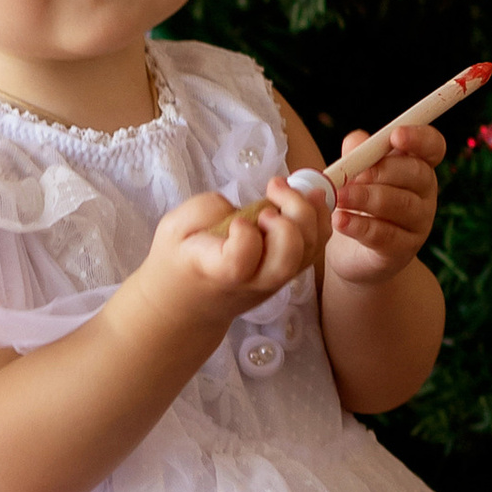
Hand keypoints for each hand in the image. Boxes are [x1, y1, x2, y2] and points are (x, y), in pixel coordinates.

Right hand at [143, 177, 329, 321]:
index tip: (237, 220)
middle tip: (271, 192)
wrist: (190, 302)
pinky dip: (319, 219)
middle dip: (289, 219)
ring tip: (288, 188)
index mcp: (217, 271)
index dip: (246, 238)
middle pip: (286, 260)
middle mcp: (252, 281)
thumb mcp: (173, 229)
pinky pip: (314, 248)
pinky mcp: (287, 272)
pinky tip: (308, 197)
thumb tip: (240, 204)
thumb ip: (203, 210)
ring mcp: (274, 280)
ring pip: (308, 253)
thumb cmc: (180, 261)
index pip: (240, 263)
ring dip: (308, 213)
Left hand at [325, 120, 440, 283]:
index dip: (420, 138)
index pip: (433, 147)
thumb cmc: (357, 202)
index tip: (396, 136)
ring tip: (339, 198)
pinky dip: (359, 226)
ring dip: (367, 199)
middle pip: (418, 173)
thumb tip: (357, 142)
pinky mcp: (403, 249)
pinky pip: (385, 235)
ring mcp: (419, 223)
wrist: (351, 251)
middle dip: (384, 170)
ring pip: (401, 205)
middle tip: (354, 174)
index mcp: (417, 165)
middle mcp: (424, 192)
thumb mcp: (354, 174)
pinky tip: (339, 220)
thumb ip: (356, 153)